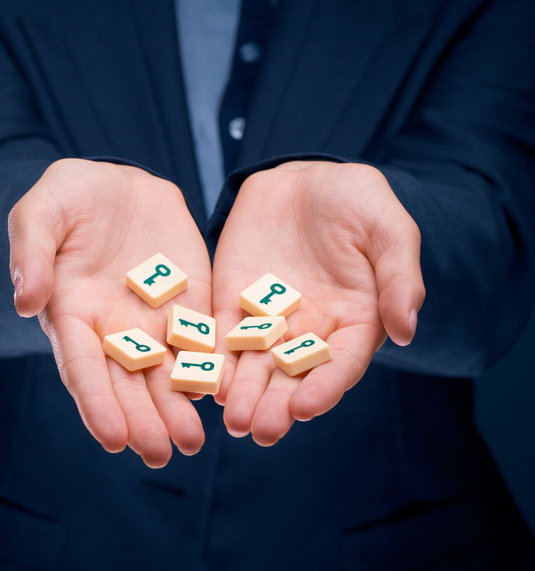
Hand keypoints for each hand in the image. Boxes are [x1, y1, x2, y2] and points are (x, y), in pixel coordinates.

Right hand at [9, 159, 210, 467]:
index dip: (96, 403)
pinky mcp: (190, 304)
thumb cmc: (67, 198)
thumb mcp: (40, 212)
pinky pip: (204, 340)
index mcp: (70, 313)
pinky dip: (214, 368)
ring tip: (193, 441)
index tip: (112, 438)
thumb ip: (32, 253)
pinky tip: (228, 395)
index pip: (82, 366)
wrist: (116, 183)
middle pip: (127, 382)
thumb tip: (25, 301)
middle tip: (161, 453)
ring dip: (177, 408)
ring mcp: (152, 320)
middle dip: (142, 419)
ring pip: (166, 373)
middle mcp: (111, 329)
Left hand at [212, 161, 424, 444]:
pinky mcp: (232, 298)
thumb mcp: (389, 230)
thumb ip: (399, 278)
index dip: (325, 387)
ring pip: (254, 363)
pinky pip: (219, 332)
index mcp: (355, 321)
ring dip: (242, 392)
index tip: (306, 409)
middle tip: (259, 430)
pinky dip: (211, 356)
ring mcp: (269, 316)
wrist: (306, 177)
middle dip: (276, 404)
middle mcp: (311, 329)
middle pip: (293, 375)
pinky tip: (200, 378)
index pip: (340, 363)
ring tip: (231, 420)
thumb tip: (408, 330)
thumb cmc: (359, 202)